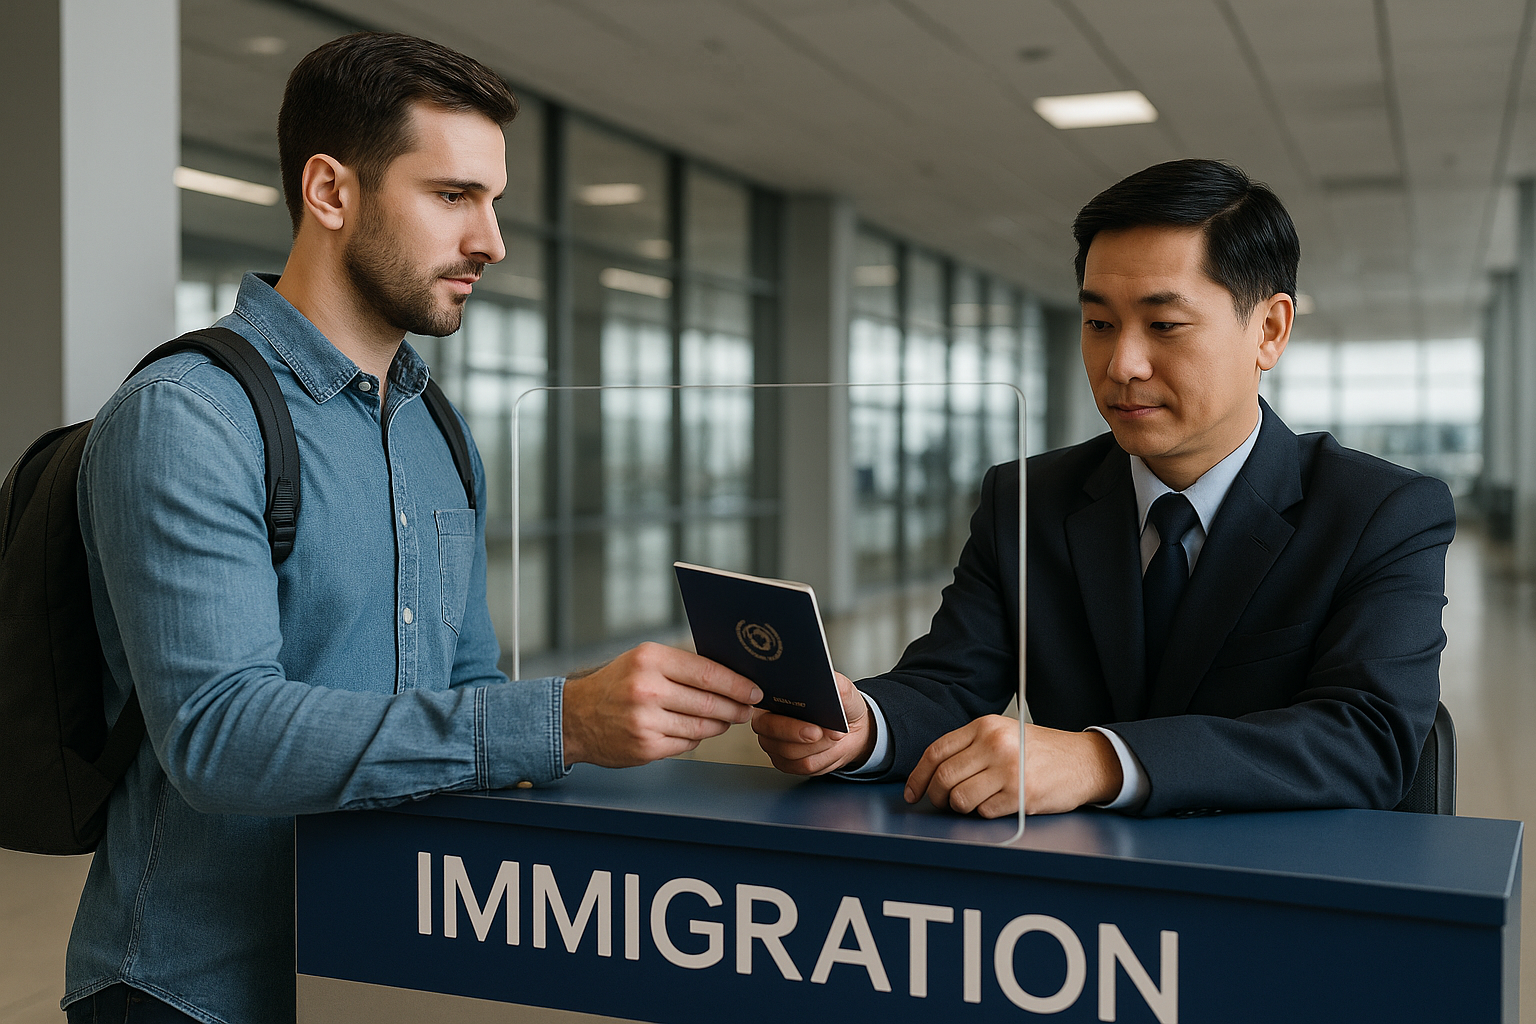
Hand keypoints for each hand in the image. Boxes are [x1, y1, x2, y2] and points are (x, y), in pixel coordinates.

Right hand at [561, 642, 761, 766]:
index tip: (755, 690)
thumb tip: (730, 677)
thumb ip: (682, 667)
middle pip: (710, 702)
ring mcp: (645, 721)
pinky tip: (694, 731)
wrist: (574, 717)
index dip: (738, 684)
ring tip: (725, 720)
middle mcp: (647, 689)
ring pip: (702, 727)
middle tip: (748, 709)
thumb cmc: (615, 685)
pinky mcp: (645, 747)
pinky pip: (686, 744)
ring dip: (719, 725)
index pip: (709, 673)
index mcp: (650, 660)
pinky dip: (695, 738)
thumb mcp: (643, 661)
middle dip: (736, 708)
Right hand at [750, 673, 873, 774]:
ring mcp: (773, 743)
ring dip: (818, 746)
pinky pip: (800, 765)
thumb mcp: (843, 690)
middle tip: (819, 730)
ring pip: (790, 751)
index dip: (775, 704)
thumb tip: (830, 682)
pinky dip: (821, 758)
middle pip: (771, 729)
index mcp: (773, 694)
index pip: (763, 699)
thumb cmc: (841, 707)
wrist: (851, 730)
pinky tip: (830, 748)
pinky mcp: (784, 762)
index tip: (801, 709)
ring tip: (834, 735)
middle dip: (798, 731)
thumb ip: (836, 683)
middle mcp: (767, 719)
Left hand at [904, 718, 1122, 817]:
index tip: (913, 792)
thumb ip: (970, 747)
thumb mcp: (1003, 735)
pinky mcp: (1021, 795)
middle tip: (943, 803)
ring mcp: (1008, 770)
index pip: (936, 751)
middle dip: (937, 797)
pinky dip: (985, 813)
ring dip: (961, 807)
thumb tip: (931, 774)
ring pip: (960, 798)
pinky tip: (998, 804)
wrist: (1083, 761)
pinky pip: (984, 812)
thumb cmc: (1039, 751)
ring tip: (975, 802)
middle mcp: (994, 745)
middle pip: (944, 777)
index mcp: (985, 726)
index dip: (918, 776)